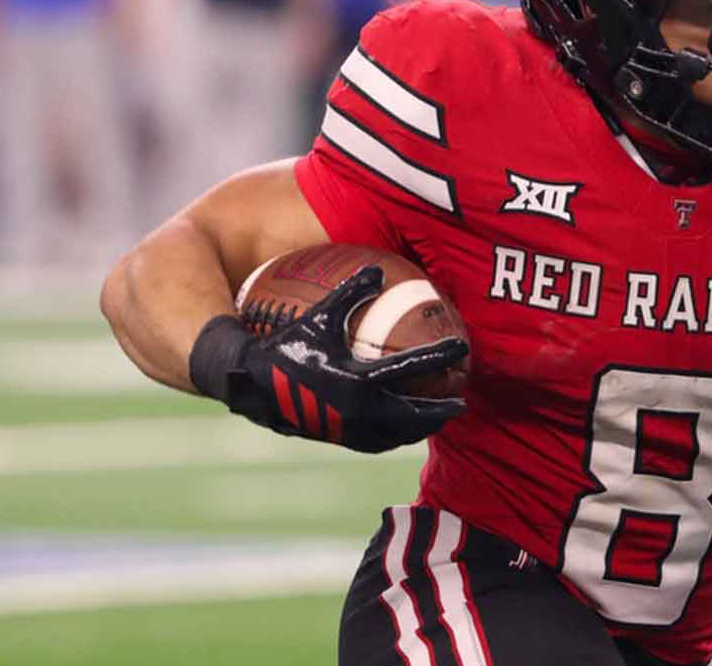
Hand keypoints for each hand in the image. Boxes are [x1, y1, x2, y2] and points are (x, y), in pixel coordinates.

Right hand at [190, 266, 467, 452]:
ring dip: (421, 428)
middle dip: (441, 409)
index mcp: (356, 378)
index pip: (410, 366)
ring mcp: (348, 428)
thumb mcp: (317, 316)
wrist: (248, 384)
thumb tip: (377, 269)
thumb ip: (349, 293)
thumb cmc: (284, 345)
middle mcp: (357, 409)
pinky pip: (376, 442)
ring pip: (396, 434)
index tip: (463, 348)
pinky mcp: (338, 438)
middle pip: (413, 413)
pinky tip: (403, 429)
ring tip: (440, 419)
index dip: (440, 356)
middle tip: (463, 400)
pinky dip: (395, 436)